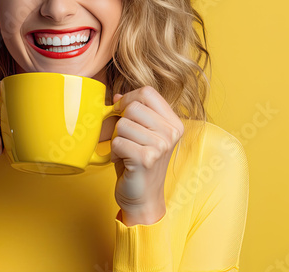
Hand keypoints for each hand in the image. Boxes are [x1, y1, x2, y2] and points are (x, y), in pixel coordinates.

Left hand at [110, 85, 183, 224]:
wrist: (143, 198)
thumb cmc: (139, 163)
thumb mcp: (140, 133)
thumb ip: (133, 111)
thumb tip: (118, 95)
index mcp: (173, 122)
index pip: (147, 92)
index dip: (129, 98)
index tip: (122, 111)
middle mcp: (171, 132)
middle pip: (133, 107)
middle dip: (121, 122)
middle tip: (127, 139)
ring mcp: (161, 145)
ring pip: (122, 124)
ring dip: (118, 139)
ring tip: (127, 152)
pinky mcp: (146, 158)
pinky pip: (117, 141)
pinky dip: (115, 152)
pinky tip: (125, 161)